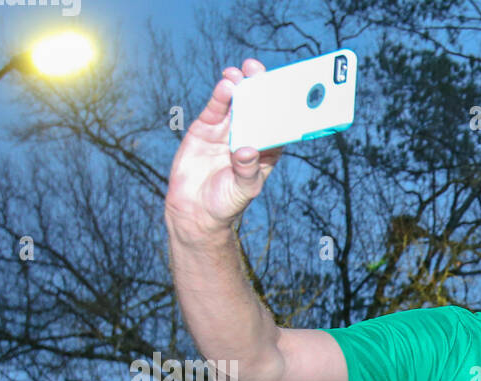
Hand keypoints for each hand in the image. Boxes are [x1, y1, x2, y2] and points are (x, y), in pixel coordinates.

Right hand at [165, 59, 284, 240]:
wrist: (195, 210)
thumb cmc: (226, 203)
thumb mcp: (242, 190)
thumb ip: (246, 171)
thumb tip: (247, 151)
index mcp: (265, 152)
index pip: (277, 126)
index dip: (281, 109)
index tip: (285, 92)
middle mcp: (247, 137)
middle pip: (257, 109)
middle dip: (259, 89)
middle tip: (259, 72)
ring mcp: (227, 131)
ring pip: (236, 104)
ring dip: (239, 86)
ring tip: (241, 73)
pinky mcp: (206, 128)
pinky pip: (216, 108)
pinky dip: (220, 97)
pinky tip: (226, 85)